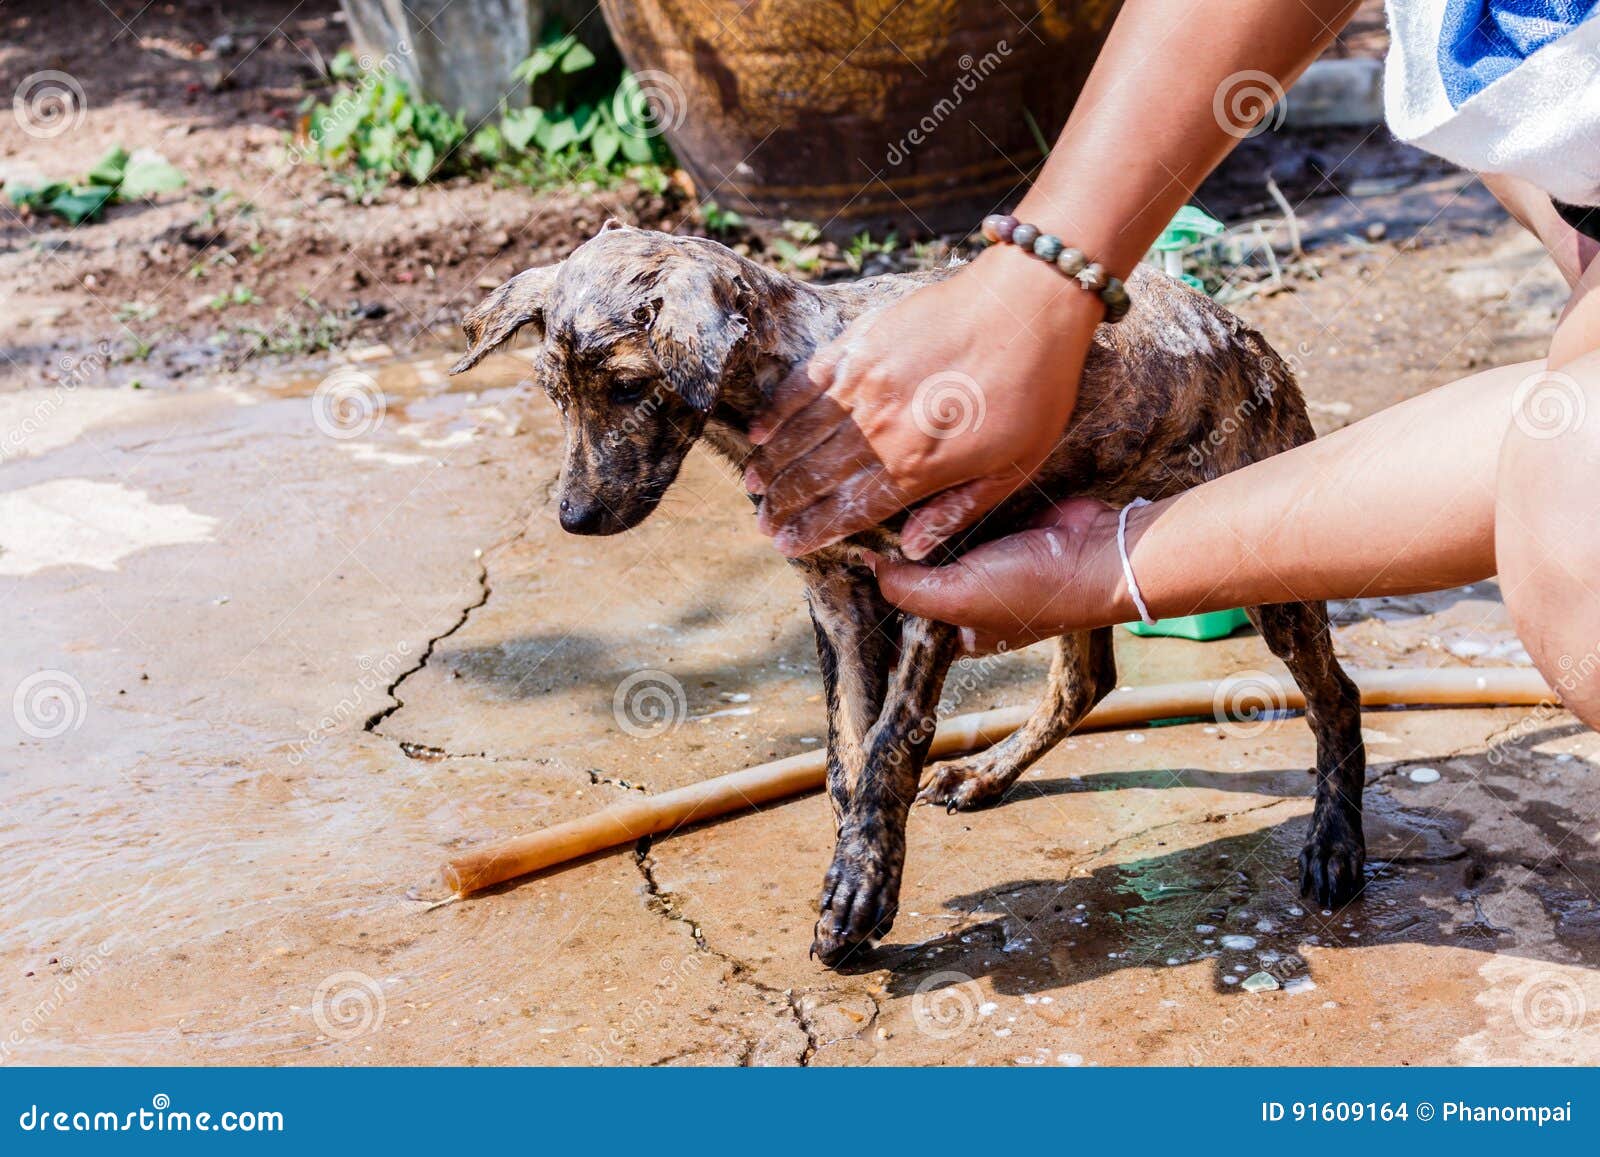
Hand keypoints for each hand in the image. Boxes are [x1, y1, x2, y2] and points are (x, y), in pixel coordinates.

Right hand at [746, 244, 1103, 558]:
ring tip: (754, 487)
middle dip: (784, 505)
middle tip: (763, 524)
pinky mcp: (858, 344)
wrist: (1029, 303)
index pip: (849, 509)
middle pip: (817, 477)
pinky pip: (804, 383)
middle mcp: (881, 431)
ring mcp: (864, 385)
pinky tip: (759, 431)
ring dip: (773, 465)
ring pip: (802, 435)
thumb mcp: (1016, 467)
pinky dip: (778, 410)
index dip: (812, 531)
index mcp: (919, 468)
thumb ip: (958, 509)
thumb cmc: (1034, 387)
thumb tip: (911, 547)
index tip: (786, 545)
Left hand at [867, 497, 1136, 651]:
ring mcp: (983, 560)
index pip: (906, 627)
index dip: (876, 608)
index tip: (839, 582)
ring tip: (867, 506)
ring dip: (910, 528)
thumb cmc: (1034, 588)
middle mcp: (969, 598)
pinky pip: (957, 515)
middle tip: (845, 533)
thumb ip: (908, 589)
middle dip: (889, 560)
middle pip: (916, 580)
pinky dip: (938, 505)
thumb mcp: (959, 597)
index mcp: (960, 630)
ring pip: (934, 544)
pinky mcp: (996, 525)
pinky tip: (906, 488)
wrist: (1099, 550)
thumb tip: (867, 568)